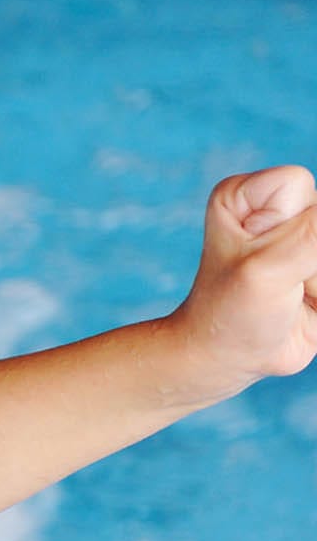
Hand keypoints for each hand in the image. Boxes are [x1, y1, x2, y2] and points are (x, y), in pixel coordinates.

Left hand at [171, 165, 316, 387]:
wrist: (232, 357)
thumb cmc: (233, 311)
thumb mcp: (269, 268)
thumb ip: (315, 233)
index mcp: (246, 195)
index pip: (298, 183)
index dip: (292, 225)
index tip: (262, 257)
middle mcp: (277, 208)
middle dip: (315, 258)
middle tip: (283, 281)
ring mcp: (304, 234)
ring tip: (294, 294)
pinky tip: (306, 303)